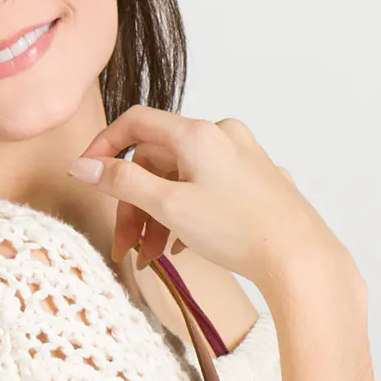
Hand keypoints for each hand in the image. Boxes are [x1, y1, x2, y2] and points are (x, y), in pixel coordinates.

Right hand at [65, 105, 349, 295]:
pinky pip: (208, 191)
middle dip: (136, 204)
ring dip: (160, 216)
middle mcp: (222, 136)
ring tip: (153, 257)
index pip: (136, 123)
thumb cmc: (238, 230)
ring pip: (183, 180)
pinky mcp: (257, 182)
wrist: (299, 257)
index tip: (87, 176)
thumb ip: (122, 182)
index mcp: (198, 133)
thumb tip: (81, 165)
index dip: (105, 147)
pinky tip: (184, 248)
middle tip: (126, 246)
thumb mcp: (170, 206)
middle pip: (158, 161)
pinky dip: (188, 215)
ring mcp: (243, 158)